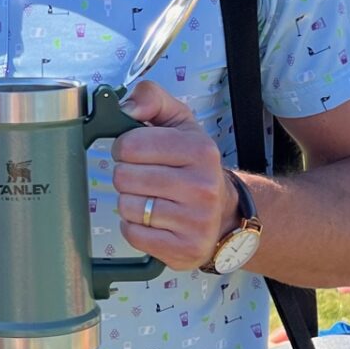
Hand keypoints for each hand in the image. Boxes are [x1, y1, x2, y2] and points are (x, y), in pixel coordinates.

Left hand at [111, 81, 231, 271]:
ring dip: (131, 203)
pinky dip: (135, 228)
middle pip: (124, 177)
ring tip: (153, 200)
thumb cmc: (193, 166)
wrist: (225, 214)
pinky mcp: (185, 249)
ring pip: (127, 206)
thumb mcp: (180, 123)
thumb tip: (126, 105)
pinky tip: (154, 221)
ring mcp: (196, 221)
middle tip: (146, 179)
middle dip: (127, 176)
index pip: (130, 144)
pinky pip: (133, 234)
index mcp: (200, 150)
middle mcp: (202, 186)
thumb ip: (152, 99)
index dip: (124, 148)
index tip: (137, 154)